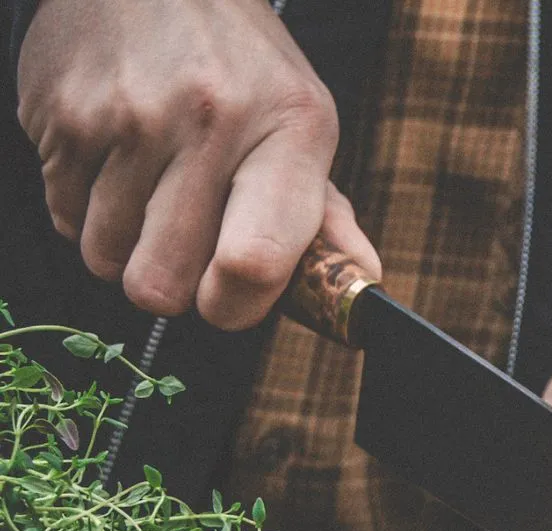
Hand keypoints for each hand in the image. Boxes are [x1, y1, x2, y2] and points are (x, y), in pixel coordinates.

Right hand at [17, 0, 379, 329]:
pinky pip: (63, 217)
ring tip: (151, 190)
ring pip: (106, 259)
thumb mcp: (300, 126)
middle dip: (173, 283)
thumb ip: (327, 217)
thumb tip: (362, 282)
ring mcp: (126, 114)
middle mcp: (209, 119)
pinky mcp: (60, 110)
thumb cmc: (240, 71)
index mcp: (290, 131)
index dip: (234, 308)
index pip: (253, 261)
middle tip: (187, 238)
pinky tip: (115, 162)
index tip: (229, 301)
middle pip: (163, 284)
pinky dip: (85, 209)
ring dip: (126, 246)